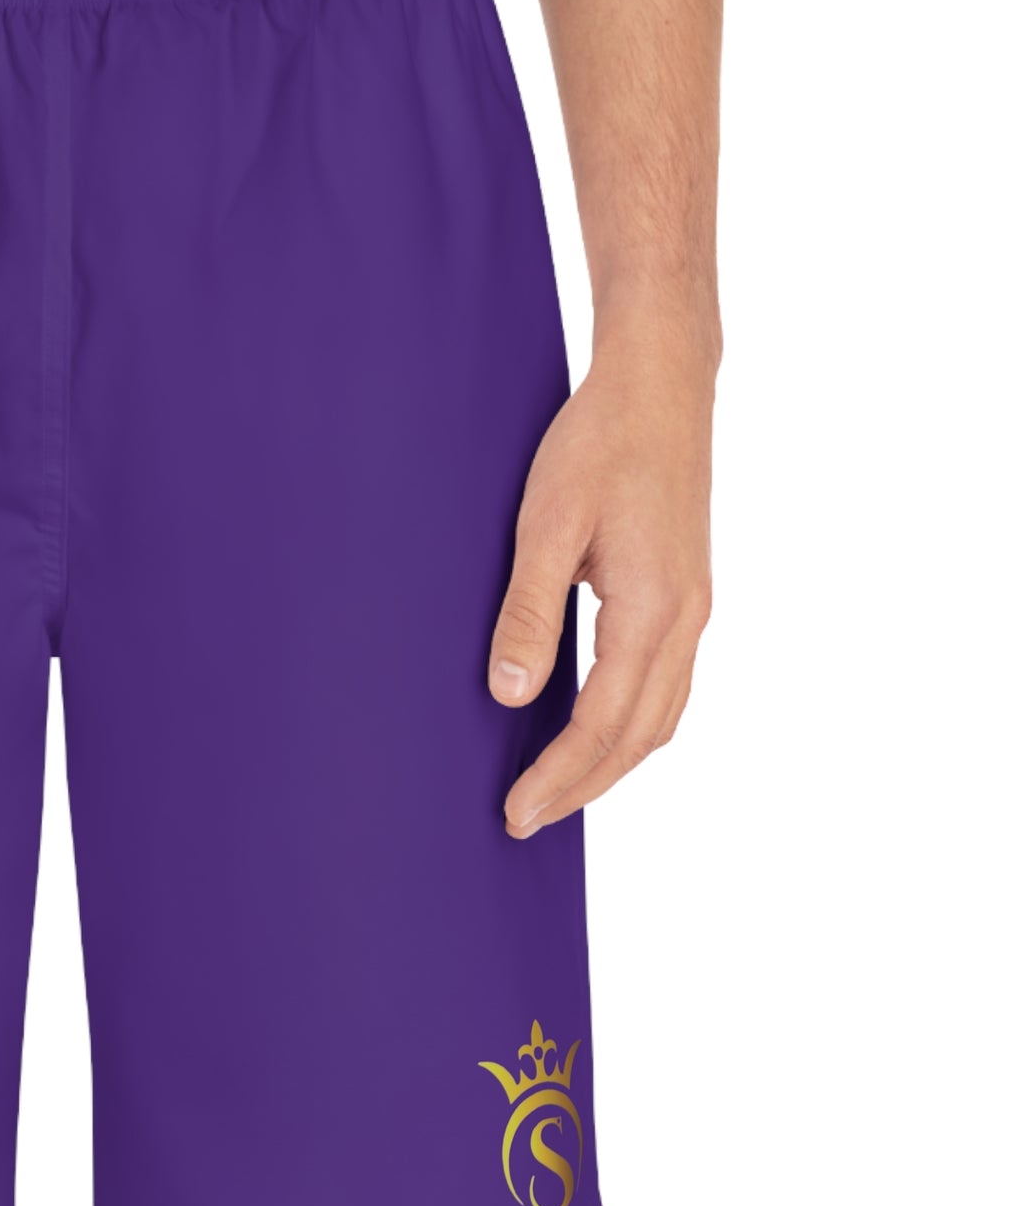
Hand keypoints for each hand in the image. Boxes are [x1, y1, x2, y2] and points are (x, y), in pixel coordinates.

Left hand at [488, 332, 714, 837]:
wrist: (661, 385)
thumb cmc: (599, 443)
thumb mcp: (548, 524)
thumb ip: (528, 612)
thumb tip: (510, 695)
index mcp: (654, 610)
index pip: (603, 723)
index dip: (559, 776)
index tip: (517, 812)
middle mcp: (688, 621)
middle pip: (640, 736)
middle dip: (583, 786)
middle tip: (525, 820)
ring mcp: (695, 609)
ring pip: (662, 717)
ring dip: (611, 762)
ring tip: (556, 791)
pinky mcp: (687, 594)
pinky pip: (667, 685)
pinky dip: (632, 725)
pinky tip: (597, 729)